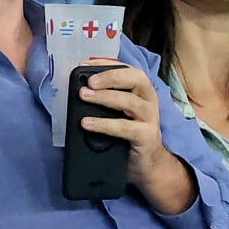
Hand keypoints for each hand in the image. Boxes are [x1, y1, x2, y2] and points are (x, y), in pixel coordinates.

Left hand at [78, 59, 195, 212]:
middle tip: (88, 80)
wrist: (147, 165)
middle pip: (135, 79)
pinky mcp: (145, 136)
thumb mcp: (119, 113)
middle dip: (110, 76)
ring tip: (84, 96)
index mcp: (142, 90)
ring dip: (105, 97)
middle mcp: (148, 100)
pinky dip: (104, 124)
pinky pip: (124, 128)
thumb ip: (105, 99)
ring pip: (129, 101)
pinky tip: (87, 123)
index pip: (128, 69)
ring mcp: (149, 118)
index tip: (87, 63)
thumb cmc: (130, 135)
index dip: (108, 64)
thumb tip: (79, 88)